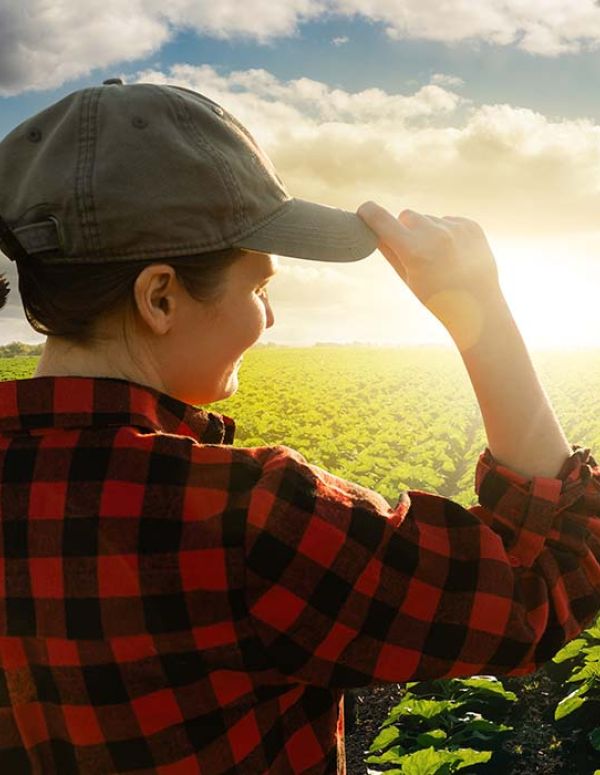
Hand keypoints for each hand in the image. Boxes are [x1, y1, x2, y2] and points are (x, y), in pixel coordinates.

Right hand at [357, 201, 503, 332]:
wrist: (478, 308)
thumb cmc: (436, 298)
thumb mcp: (407, 278)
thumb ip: (388, 250)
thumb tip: (371, 229)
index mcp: (414, 251)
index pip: (381, 219)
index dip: (368, 212)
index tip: (363, 211)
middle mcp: (435, 234)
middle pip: (407, 215)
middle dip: (405, 228)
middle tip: (414, 252)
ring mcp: (456, 228)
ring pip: (428, 218)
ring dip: (428, 232)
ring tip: (440, 259)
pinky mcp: (471, 225)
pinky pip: (448, 221)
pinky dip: (447, 233)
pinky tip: (455, 255)